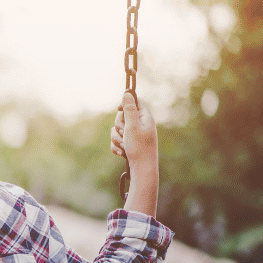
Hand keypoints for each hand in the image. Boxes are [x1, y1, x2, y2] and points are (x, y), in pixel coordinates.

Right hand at [110, 92, 158, 215]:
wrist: (142, 169)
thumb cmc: (139, 147)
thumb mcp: (132, 126)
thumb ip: (129, 109)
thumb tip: (127, 93)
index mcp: (146, 118)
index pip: (137, 102)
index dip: (126, 103)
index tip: (119, 109)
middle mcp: (141, 125)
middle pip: (124, 116)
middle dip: (119, 125)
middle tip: (123, 132)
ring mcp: (135, 135)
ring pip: (118, 130)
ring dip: (116, 137)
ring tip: (123, 145)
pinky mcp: (129, 144)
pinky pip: (117, 140)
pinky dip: (117, 146)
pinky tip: (121, 153)